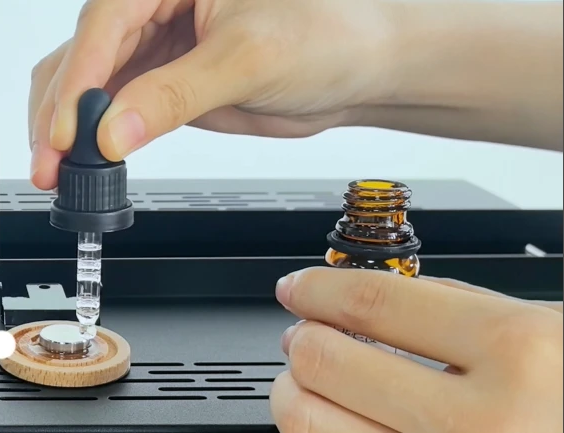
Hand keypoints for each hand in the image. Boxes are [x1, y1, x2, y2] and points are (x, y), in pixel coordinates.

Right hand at [29, 0, 393, 189]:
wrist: (352, 71)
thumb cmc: (321, 38)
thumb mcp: (244, 61)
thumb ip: (175, 95)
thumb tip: (114, 129)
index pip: (104, 27)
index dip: (79, 84)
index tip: (66, 133)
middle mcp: (158, 10)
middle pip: (86, 57)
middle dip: (62, 111)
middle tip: (51, 162)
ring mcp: (163, 51)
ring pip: (96, 85)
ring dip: (72, 127)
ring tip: (59, 169)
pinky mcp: (172, 85)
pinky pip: (123, 107)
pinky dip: (102, 135)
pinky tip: (89, 157)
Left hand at [270, 267, 562, 432]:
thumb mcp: (542, 330)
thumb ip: (456, 308)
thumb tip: (370, 298)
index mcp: (516, 350)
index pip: (374, 302)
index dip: (318, 288)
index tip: (296, 286)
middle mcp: (482, 421)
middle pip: (330, 362)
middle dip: (300, 339)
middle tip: (301, 332)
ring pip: (312, 425)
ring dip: (294, 390)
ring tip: (307, 378)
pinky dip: (321, 431)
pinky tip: (336, 417)